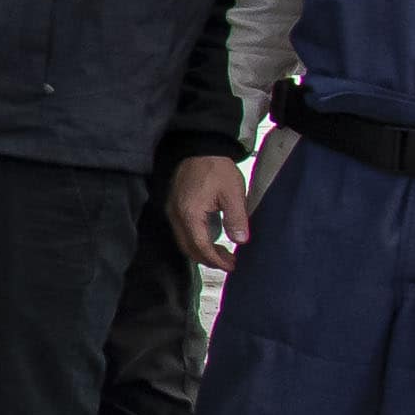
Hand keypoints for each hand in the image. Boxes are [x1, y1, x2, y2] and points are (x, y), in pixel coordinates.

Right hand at [165, 150, 252, 267]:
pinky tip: (211, 238)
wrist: (199, 148)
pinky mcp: (175, 207)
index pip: (201, 247)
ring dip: (202, 251)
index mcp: (190, 214)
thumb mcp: (233, 193)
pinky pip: (183, 232)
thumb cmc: (215, 168)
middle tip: (229, 262)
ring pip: (184, 242)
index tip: (232, 266)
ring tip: (222, 253)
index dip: (216, 260)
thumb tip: (240, 240)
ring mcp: (173, 211)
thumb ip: (236, 219)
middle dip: (208, 259)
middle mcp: (177, 216)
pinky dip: (196, 241)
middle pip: (189, 248)